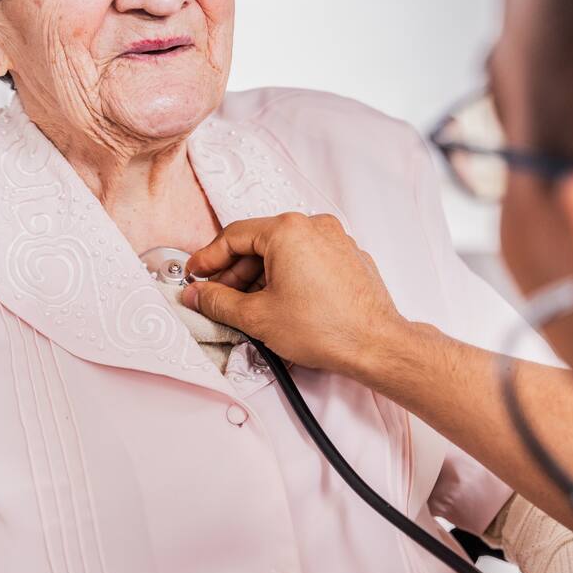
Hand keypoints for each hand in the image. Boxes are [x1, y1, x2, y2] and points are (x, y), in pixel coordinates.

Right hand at [181, 212, 407, 375]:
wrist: (377, 346)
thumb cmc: (327, 328)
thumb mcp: (257, 317)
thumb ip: (218, 301)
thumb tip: (198, 294)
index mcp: (288, 230)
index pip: (233, 236)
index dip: (208, 258)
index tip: (196, 274)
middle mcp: (314, 226)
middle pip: (259, 243)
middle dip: (234, 272)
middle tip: (217, 297)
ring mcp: (335, 240)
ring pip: (284, 252)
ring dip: (260, 277)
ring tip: (248, 307)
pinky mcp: (348, 257)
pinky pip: (307, 259)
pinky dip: (288, 276)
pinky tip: (280, 304)